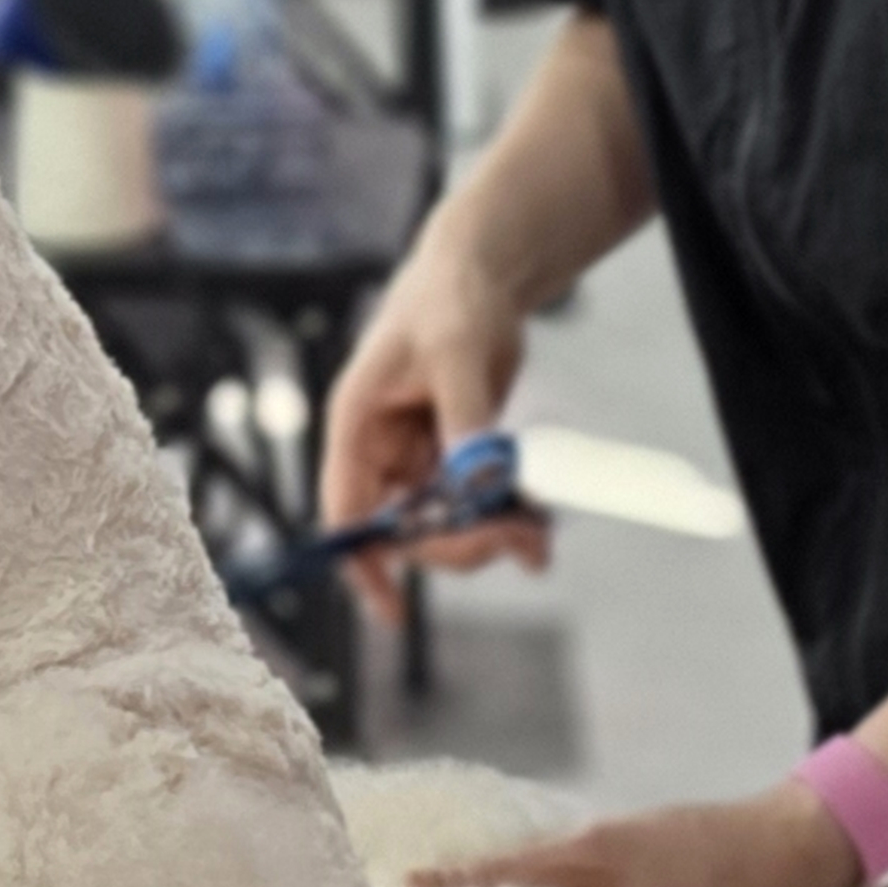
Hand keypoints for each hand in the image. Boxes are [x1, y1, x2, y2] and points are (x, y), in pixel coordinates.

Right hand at [321, 226, 550, 597]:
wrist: (482, 276)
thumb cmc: (449, 300)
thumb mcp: (455, 351)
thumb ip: (464, 418)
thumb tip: (476, 480)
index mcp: (357, 425)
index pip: (348, 510)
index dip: (365, 562)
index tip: (393, 610)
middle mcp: (383, 449)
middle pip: (406, 528)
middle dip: (456, 543)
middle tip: (513, 538)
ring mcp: (422, 456)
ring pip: (447, 524)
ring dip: (490, 538)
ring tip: (537, 539)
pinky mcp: (459, 454)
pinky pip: (478, 505)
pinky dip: (508, 521)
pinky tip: (539, 532)